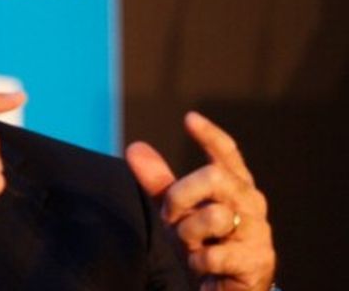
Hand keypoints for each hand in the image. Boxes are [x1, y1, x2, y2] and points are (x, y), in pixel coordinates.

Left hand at [126, 112, 275, 290]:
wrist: (227, 288)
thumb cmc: (205, 242)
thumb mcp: (178, 211)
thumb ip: (159, 182)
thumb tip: (134, 147)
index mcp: (235, 185)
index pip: (227, 153)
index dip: (210, 136)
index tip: (189, 118)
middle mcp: (251, 202)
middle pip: (214, 176)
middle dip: (181, 195)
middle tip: (172, 216)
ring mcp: (257, 231)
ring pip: (214, 216)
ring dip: (189, 234)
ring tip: (193, 246)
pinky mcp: (257, 261)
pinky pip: (213, 254)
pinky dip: (199, 261)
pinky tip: (204, 266)